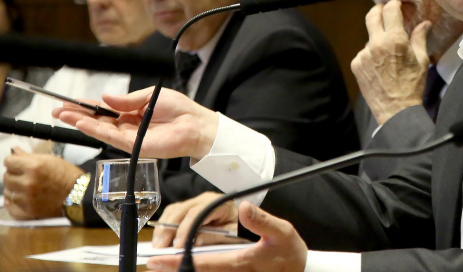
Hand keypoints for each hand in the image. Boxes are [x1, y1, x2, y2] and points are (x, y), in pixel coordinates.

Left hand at [3, 148, 83, 218]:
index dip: (14, 162)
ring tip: (28, 188)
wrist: (79, 195)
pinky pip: (10, 206)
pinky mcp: (27, 210)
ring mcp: (27, 198)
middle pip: (6, 177)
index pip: (8, 162)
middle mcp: (28, 182)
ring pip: (8, 191)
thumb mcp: (51, 160)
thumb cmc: (67, 176)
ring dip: (15, 189)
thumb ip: (29, 156)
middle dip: (14, 175)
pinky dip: (14, 202)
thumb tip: (14, 151)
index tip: (18, 164)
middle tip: (25, 176)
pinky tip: (23, 197)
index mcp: (34, 166)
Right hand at [51, 87, 218, 159]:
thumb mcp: (151, 96)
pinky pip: (110, 137)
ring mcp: (129, 137)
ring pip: (99, 130)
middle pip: (97, 121)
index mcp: (132, 113)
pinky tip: (82, 123)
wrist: (196, 124)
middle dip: (76, 115)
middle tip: (57, 109)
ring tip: (63, 114)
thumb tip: (105, 97)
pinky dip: (95, 130)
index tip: (69, 102)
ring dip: (80, 122)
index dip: (87, 106)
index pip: (104, 110)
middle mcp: (127, 126)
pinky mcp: (133, 145)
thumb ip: (127, 99)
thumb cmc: (179, 109)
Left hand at [146, 201, 306, 271]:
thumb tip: (244, 207)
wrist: (300, 270)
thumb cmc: (290, 252)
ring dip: (182, 270)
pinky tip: (186, 266)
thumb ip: (262, 221)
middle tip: (152, 264)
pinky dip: (197, 270)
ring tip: (162, 266)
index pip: (203, 262)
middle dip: (173, 268)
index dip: (179, 261)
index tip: (159, 259)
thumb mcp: (282, 232)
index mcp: (241, 261)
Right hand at [153, 192, 238, 247]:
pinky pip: (172, 214)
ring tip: (158, 245)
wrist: (245, 221)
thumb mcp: (232, 233)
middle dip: (168, 229)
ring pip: (173, 210)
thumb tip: (194, 241)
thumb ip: (215, 236)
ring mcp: (195, 203)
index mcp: (218, 203)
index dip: (185, 229)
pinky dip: (164, 225)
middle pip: (181, 210)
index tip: (178, 245)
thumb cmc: (240, 227)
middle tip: (160, 247)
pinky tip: (161, 238)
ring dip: (163, 228)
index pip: (197, 213)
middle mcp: (204, 200)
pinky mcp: (188, 209)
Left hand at [351, 0, 429, 124]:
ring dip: (377, 39)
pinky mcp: (356, 64)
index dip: (394, 4)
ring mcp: (363, 54)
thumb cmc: (412, 86)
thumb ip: (420, 38)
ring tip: (389, 55)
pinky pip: (364, 52)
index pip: (390, 10)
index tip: (396, 5)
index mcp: (395, 40)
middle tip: (385, 12)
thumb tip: (425, 23)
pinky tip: (381, 67)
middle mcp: (376, 44)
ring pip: (369, 37)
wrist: (396, 110)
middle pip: (372, 15)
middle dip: (379, 10)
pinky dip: (371, 54)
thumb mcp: (421, 60)